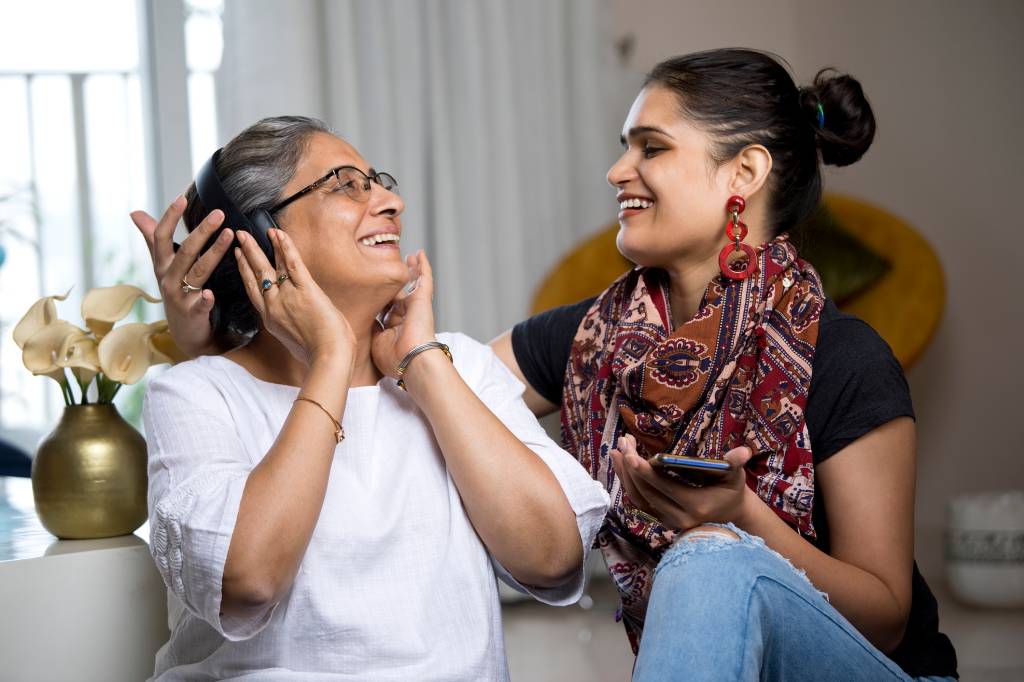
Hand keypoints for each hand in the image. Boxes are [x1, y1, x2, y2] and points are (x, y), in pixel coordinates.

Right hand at [130, 196, 233, 356]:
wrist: (183, 330)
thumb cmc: (175, 290)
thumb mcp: (162, 265)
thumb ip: (152, 238)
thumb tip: (135, 212)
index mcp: (162, 264)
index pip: (161, 237)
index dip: (169, 217)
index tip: (181, 198)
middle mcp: (168, 278)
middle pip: (185, 251)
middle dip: (202, 231)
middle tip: (220, 213)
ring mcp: (180, 296)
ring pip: (198, 272)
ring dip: (214, 253)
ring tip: (229, 235)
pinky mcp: (193, 314)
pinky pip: (199, 305)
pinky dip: (204, 299)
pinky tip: (210, 293)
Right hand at [234, 228, 354, 367]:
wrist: (328, 358)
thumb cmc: (317, 354)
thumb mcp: (295, 343)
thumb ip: (289, 329)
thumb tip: (295, 325)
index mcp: (270, 319)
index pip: (253, 290)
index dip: (244, 271)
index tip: (239, 257)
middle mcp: (273, 306)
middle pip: (254, 274)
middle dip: (246, 253)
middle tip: (238, 237)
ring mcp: (287, 296)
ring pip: (268, 266)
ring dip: (258, 246)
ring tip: (249, 232)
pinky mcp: (306, 290)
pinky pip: (292, 263)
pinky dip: (285, 247)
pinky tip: (278, 234)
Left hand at [371, 250, 437, 377]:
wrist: (412, 359)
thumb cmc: (394, 358)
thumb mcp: (374, 342)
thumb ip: (370, 328)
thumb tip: (362, 316)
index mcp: (394, 327)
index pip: (386, 307)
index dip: (380, 297)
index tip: (371, 289)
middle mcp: (405, 315)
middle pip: (399, 293)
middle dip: (395, 282)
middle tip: (388, 267)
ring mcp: (415, 306)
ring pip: (412, 283)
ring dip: (411, 270)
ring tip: (408, 257)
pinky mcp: (423, 299)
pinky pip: (424, 279)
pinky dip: (423, 266)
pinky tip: (419, 254)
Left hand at [610, 433, 754, 531]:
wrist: (730, 516)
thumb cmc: (731, 491)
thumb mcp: (735, 476)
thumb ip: (735, 464)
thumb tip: (742, 452)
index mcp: (696, 506)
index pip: (664, 487)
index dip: (645, 471)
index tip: (630, 453)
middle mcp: (679, 517)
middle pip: (646, 491)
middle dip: (631, 466)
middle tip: (623, 442)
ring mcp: (668, 520)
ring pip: (639, 498)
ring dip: (625, 474)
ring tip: (617, 450)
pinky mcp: (661, 518)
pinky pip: (640, 501)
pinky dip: (629, 482)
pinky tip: (622, 464)